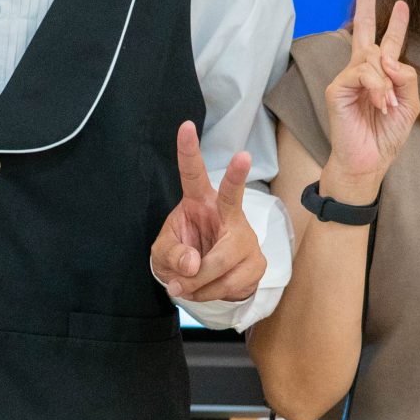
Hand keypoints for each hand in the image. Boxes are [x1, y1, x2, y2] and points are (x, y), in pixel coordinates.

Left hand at [149, 122, 263, 303]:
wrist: (205, 282)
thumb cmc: (182, 255)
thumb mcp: (162, 254)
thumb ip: (171, 256)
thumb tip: (193, 264)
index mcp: (199, 201)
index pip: (193, 174)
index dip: (189, 150)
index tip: (186, 126)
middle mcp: (227, 214)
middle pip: (232, 199)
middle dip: (236, 179)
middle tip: (233, 175)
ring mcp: (245, 237)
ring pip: (220, 263)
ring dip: (197, 283)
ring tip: (186, 286)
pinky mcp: (257, 262)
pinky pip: (230, 283)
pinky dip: (210, 293)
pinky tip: (206, 289)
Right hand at [321, 0, 417, 198]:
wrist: (368, 162)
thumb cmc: (386, 136)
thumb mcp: (410, 105)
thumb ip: (407, 79)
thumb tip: (391, 59)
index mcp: (380, 74)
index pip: (388, 42)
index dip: (397, 23)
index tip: (402, 4)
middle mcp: (362, 71)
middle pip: (363, 28)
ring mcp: (347, 78)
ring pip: (373, 59)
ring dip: (386, 83)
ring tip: (386, 106)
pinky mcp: (337, 88)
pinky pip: (363, 74)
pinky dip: (376, 88)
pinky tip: (379, 104)